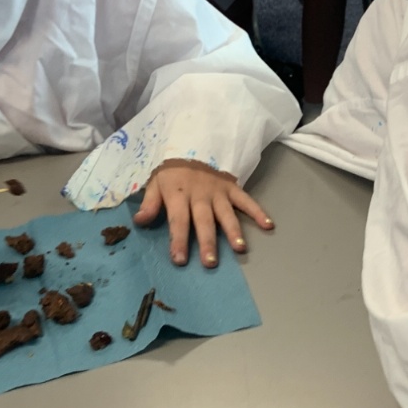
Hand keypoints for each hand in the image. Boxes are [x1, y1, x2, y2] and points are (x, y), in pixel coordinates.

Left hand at [133, 158, 273, 266]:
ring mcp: (218, 192)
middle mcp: (200, 195)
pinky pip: (246, 200)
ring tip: (240, 248)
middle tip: (211, 262)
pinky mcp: (232, 188)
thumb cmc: (172, 172)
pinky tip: (268, 225)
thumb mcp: (155, 183)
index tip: (180, 259)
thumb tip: (139, 222)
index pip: (178, 220)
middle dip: (208, 242)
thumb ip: (149, 203)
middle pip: (204, 221)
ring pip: (226, 213)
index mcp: (178, 195)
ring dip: (233, 231)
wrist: (192, 145)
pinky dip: (258, 211)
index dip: (179, 240)